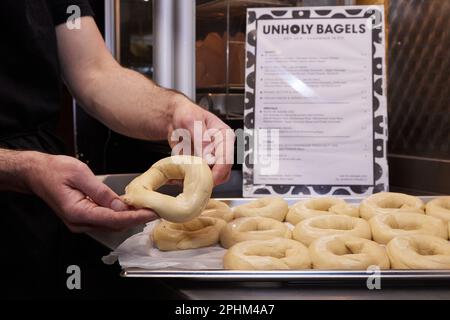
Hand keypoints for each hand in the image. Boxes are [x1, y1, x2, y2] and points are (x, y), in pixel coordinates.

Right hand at [23, 152, 156, 232]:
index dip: (135, 217)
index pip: (113, 219)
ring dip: (128, 217)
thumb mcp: (80, 174)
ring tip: (146, 208)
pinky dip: (118, 214)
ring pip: (111, 224)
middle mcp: (79, 222)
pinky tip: (129, 207)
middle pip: (114, 225)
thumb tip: (120, 205)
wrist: (36, 173)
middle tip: (154, 209)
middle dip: (135, 218)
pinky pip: (104, 219)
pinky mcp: (83, 218)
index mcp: (77, 212)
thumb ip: (101, 192)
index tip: (151, 213)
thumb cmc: (54, 170)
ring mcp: (80, 222)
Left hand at [168, 95, 234, 184]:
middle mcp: (221, 150)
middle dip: (208, 179)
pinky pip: (199, 179)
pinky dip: (188, 181)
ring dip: (197, 182)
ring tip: (182, 176)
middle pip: (223, 173)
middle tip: (192, 179)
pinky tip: (178, 176)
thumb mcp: (192, 121)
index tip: (207, 178)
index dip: (218, 171)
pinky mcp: (201, 166)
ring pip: (212, 179)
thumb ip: (200, 137)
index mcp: (224, 136)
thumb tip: (208, 154)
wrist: (174, 118)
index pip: (227, 159)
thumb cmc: (186, 113)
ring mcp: (212, 159)